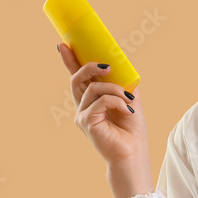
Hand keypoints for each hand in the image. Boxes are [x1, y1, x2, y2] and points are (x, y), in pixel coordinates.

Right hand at [58, 43, 149, 167]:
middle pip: (77, 79)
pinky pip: (100, 101)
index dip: (70, 61)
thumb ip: (123, 83)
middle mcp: (83, 107)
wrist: (133, 152)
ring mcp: (82, 115)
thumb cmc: (131, 130)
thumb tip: (122, 64)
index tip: (64, 45)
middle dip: (90, 66)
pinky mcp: (86, 122)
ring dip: (115, 90)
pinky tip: (127, 110)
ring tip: (129, 101)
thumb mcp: (129, 100)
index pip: (77, 78)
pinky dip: (117, 102)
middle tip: (108, 66)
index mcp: (91, 101)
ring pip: (93, 88)